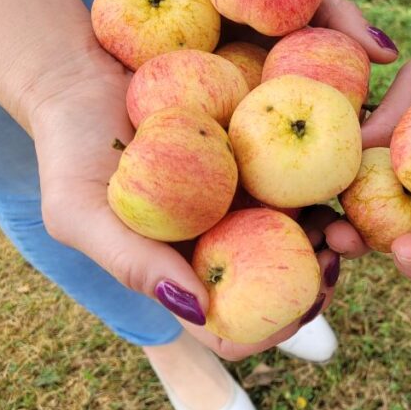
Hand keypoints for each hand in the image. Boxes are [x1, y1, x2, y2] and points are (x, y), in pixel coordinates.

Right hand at [28, 60, 339, 360]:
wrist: (85, 77)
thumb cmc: (72, 149)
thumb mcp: (80, 210)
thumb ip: (130, 262)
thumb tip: (197, 308)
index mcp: (183, 275)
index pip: (232, 332)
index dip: (272, 332)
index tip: (299, 309)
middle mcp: (220, 249)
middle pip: (281, 294)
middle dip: (315, 289)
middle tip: (331, 262)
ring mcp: (244, 209)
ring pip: (304, 246)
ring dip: (331, 246)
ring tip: (338, 227)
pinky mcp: (262, 166)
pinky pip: (307, 190)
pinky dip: (327, 195)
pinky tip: (336, 183)